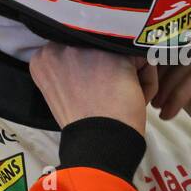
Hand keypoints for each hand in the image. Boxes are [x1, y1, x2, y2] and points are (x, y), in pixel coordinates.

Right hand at [30, 43, 152, 135]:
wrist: (99, 144)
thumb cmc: (84, 124)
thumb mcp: (63, 91)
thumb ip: (70, 68)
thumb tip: (95, 56)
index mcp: (44, 57)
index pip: (80, 50)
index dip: (93, 72)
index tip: (94, 92)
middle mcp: (61, 45)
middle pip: (101, 48)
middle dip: (111, 70)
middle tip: (109, 97)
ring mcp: (89, 47)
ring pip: (122, 53)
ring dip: (130, 76)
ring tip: (122, 100)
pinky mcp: (117, 54)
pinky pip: (143, 60)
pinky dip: (147, 83)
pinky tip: (136, 99)